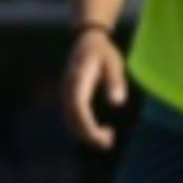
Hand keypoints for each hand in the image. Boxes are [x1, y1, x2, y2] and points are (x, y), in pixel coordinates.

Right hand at [63, 26, 128, 149]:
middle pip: (71, 120)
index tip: (104, 137)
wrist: (87, 40)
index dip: (88, 126)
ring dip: (86, 134)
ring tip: (108, 137)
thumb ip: (115, 81)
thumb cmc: (103, 52)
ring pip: (69, 122)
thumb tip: (117, 103)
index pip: (79, 109)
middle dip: (89, 136)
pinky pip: (72, 119)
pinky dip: (83, 129)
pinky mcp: (68, 98)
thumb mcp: (114, 62)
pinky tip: (100, 130)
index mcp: (78, 81)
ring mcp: (65, 95)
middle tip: (110, 142)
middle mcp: (67, 90)